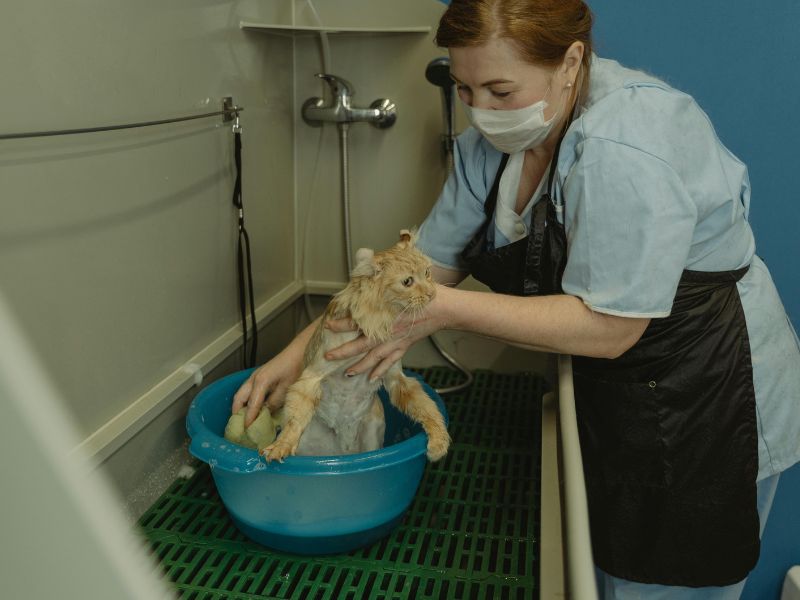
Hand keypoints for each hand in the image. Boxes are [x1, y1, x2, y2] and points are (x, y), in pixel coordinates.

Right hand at [231, 349, 302, 426]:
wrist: (299, 351)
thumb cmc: (296, 368)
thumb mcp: (287, 388)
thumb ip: (275, 401)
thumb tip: (266, 412)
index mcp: (261, 382)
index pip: (252, 404)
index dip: (248, 418)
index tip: (246, 429)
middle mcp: (254, 378)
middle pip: (239, 398)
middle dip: (236, 412)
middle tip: (239, 426)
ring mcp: (255, 376)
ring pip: (241, 393)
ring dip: (240, 406)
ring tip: (243, 419)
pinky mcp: (259, 375)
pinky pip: (247, 390)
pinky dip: (245, 400)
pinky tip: (251, 407)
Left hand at [324, 288, 447, 379]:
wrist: (445, 308)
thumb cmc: (425, 293)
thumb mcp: (402, 280)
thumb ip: (383, 277)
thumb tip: (368, 265)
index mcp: (385, 315)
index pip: (358, 321)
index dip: (342, 324)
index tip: (328, 325)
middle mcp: (389, 332)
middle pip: (361, 345)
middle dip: (344, 352)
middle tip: (328, 356)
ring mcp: (397, 341)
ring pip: (374, 358)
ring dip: (360, 366)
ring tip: (346, 373)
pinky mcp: (405, 346)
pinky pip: (390, 361)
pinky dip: (381, 371)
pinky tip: (372, 378)